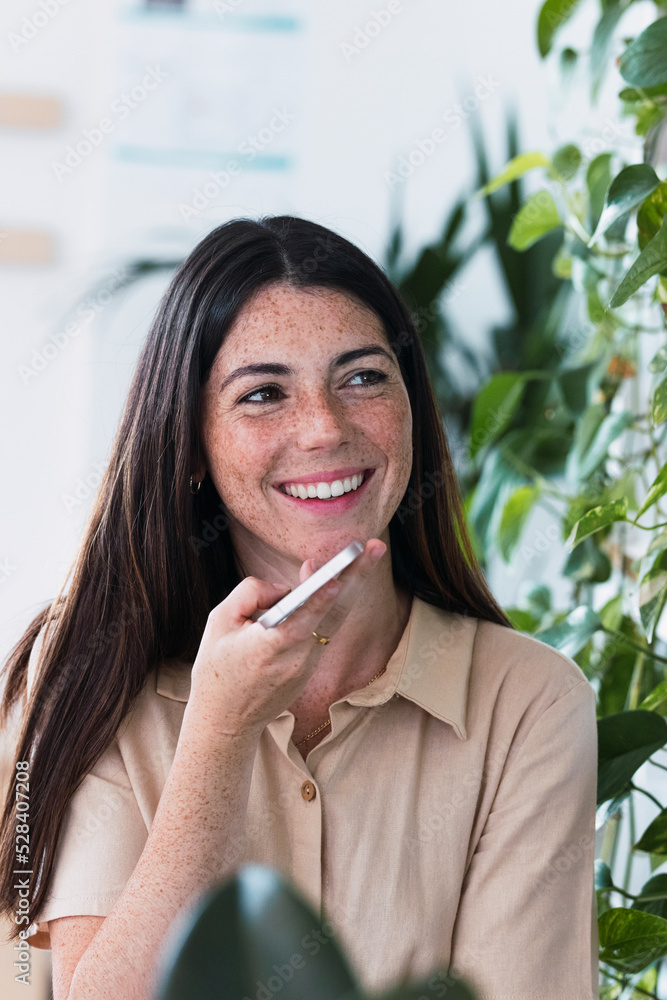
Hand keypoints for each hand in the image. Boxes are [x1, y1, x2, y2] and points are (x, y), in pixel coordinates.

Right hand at [188, 539, 386, 740]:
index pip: (301, 620)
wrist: (225, 720)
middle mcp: (295, 657)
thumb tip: (285, 586)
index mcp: (268, 647)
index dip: (320, 599)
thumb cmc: (216, 667)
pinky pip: (320, 630)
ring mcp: (307, 665)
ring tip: (365, 554)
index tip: (336, 579)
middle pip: (332, 612)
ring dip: (347, 586)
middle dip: (356, 577)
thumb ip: (250, 594)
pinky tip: (329, 583)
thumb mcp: (219, 623)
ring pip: (331, 619)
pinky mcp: (310, 669)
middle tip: (375, 547)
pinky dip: (325, 606)